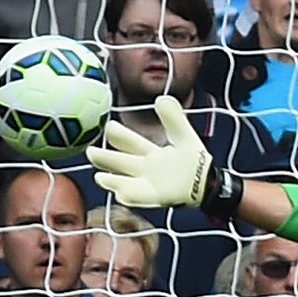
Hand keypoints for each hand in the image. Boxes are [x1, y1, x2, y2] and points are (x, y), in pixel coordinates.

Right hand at [89, 98, 213, 208]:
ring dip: (112, 181)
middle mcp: (144, 169)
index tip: (108, 126)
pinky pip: (139, 198)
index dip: (118, 134)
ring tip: (100, 177)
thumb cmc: (194, 161)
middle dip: (104, 158)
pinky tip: (122, 191)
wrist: (208, 183)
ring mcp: (147, 185)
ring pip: (124, 182)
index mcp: (149, 153)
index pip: (129, 142)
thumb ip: (173, 118)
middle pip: (120, 162)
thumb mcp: (183, 136)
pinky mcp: (155, 198)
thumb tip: (162, 98)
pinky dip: (130, 195)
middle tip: (90, 151)